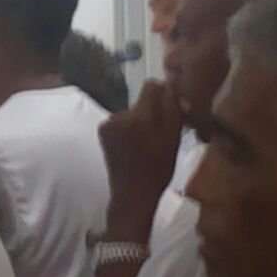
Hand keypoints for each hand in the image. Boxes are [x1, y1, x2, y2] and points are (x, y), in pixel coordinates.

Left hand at [99, 80, 183, 241]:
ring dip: (141, 120)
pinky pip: (122, 120)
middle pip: (142, 99)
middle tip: (162, 132)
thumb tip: (172, 82)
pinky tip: (134, 145)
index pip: (151, 86)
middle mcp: (120, 114)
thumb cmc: (158, 170)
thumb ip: (173, 108)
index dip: (164, 95)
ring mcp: (109, 123)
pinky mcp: (103, 131)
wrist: (132, 195)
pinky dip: (129, 127)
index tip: (172, 110)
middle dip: (153, 110)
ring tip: (148, 142)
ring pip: (133, 110)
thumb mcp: (174, 139)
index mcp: (140, 117)